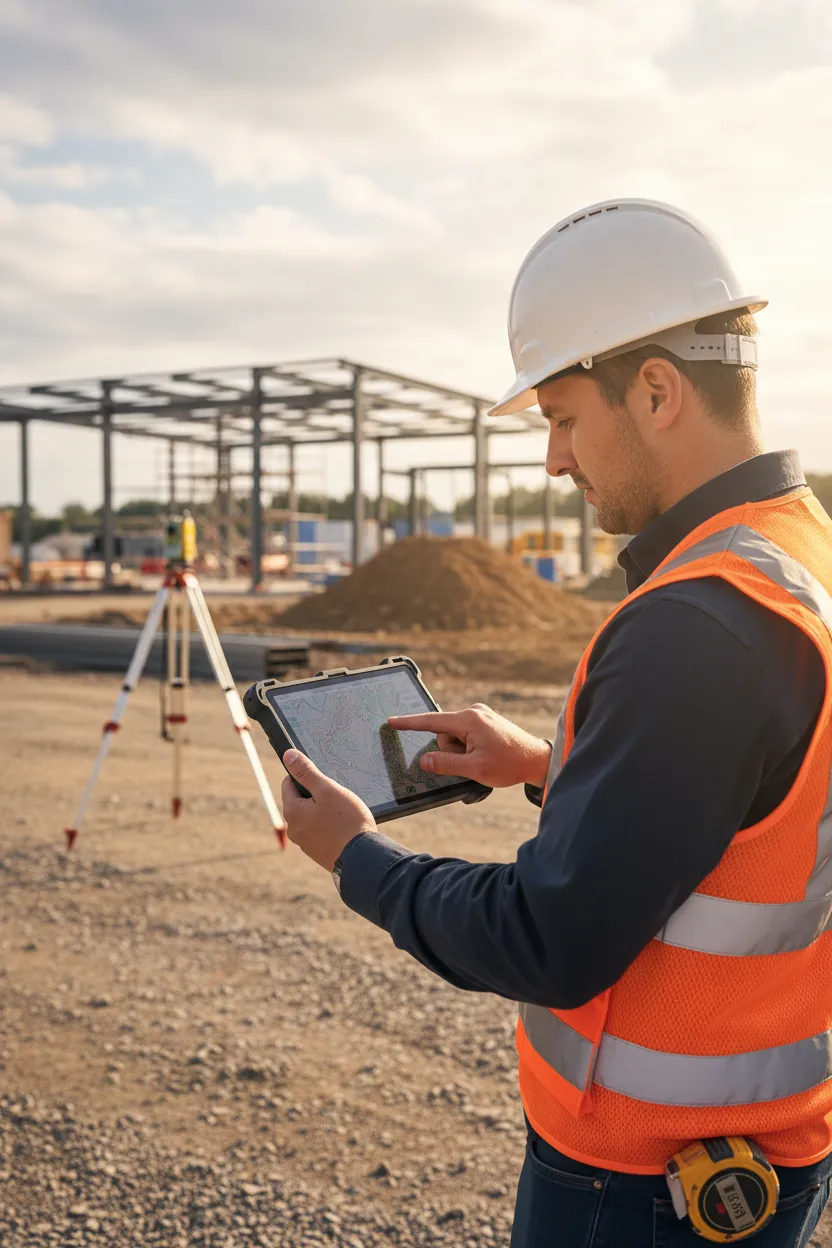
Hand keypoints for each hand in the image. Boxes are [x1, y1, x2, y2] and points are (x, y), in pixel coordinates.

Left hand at [280, 749, 377, 871]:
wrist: (362, 858)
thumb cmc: (346, 821)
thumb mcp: (327, 789)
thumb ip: (306, 771)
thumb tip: (288, 755)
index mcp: (292, 811)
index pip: (289, 783)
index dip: (306, 777)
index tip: (324, 782)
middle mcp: (293, 829)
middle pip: (299, 801)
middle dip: (315, 795)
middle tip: (337, 798)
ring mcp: (304, 843)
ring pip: (310, 817)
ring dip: (322, 812)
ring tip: (342, 815)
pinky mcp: (317, 853)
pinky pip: (319, 831)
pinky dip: (328, 827)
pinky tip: (344, 828)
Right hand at [387, 704, 551, 789]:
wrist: (537, 759)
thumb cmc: (509, 764)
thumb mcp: (474, 769)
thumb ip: (445, 764)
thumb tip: (424, 760)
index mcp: (469, 719)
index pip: (431, 721)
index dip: (409, 723)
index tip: (391, 722)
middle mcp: (473, 712)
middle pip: (443, 734)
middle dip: (450, 751)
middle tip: (473, 762)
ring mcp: (480, 716)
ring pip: (454, 737)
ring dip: (461, 752)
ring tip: (483, 759)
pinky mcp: (485, 722)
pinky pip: (465, 735)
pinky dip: (468, 748)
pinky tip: (485, 755)